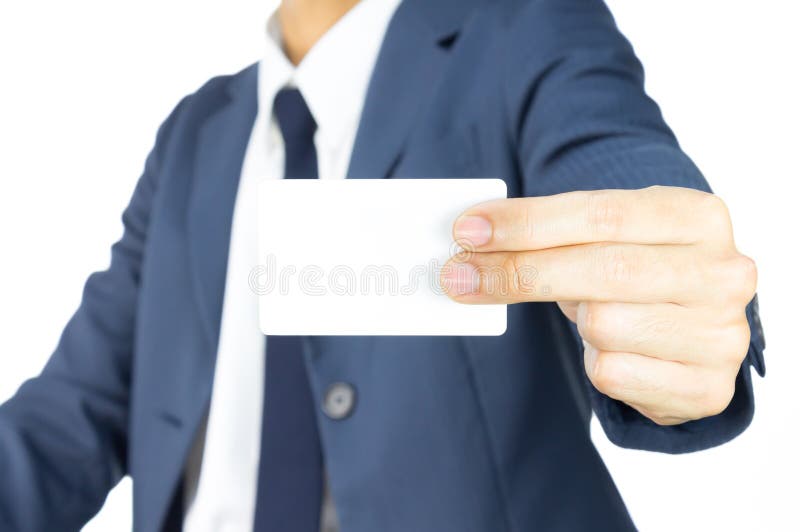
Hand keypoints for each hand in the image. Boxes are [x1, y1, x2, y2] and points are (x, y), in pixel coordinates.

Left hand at [441, 186, 756, 424]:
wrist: (692, 327)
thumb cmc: (636, 271)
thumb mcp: (603, 238)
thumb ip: (548, 233)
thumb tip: (470, 243)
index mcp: (699, 216)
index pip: (601, 213)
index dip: (527, 223)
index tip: (468, 230)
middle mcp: (723, 272)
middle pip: (601, 269)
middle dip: (519, 272)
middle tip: (460, 275)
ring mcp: (724, 334)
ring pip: (603, 325)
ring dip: (578, 321)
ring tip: (592, 312)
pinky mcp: (707, 389)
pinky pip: (612, 375)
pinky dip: (597, 362)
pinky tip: (615, 349)